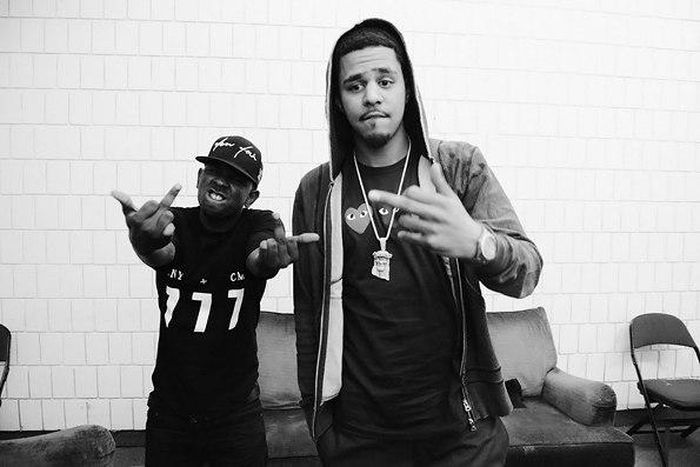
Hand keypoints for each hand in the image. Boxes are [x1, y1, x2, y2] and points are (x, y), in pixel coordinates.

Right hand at [111, 184, 180, 255]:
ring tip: (159, 221)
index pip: (150, 205)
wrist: (144, 247)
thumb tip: (112, 192)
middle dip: (159, 206)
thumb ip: (125, 202)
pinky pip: (173, 226)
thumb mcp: (129, 214)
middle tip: (153, 214)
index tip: (155, 203)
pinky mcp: (165, 238)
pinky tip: (166, 230)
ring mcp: (155, 234)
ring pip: (169, 214)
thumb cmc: (136, 225)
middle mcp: (144, 227)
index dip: (153, 204)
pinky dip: (171, 226)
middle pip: (160, 205)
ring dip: (167, 215)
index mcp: (135, 220)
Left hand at [256, 213, 319, 272]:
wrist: (262, 266)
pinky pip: (263, 247)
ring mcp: (273, 264)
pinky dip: (262, 244)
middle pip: (281, 241)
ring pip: (272, 244)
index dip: (287, 237)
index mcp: (293, 258)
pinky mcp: (262, 263)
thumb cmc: (277, 253)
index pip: (293, 242)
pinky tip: (263, 247)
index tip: (285, 240)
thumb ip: (303, 240)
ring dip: (269, 241)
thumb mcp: (291, 245)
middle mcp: (285, 263)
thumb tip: (317, 237)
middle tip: (274, 242)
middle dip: (277, 237)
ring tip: (269, 246)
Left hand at [368, 163, 482, 258]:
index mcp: (440, 201)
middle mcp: (435, 214)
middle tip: (372, 195)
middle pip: (406, 203)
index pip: (414, 192)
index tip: (404, 196)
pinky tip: (406, 233)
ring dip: (400, 221)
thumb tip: (434, 165)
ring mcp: (432, 229)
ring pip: (405, 221)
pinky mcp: (430, 243)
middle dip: (387, 198)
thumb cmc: (459, 217)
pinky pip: (409, 237)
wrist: (473, 241)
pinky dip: (403, 235)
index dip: (405, 193)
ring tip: (407, 221)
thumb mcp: (452, 198)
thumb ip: (440, 183)